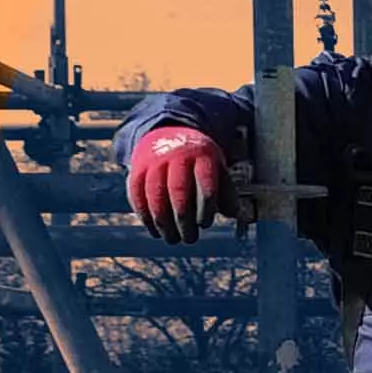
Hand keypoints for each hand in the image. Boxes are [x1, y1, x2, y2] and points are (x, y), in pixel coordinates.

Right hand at [124, 127, 227, 241]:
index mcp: (202, 155)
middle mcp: (177, 156)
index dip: (205, 207)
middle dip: (184, 220)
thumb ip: (226, 191)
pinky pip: (137, 195)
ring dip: (163, 223)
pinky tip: (155, 231)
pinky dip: (145, 216)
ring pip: (155, 195)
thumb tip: (234, 214)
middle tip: (189, 238)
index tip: (205, 224)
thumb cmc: (198, 160)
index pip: (205, 183)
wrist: (169, 133)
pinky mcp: (137, 169)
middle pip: (178, 190)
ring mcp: (154, 162)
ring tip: (172, 239)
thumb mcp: (216, 167)